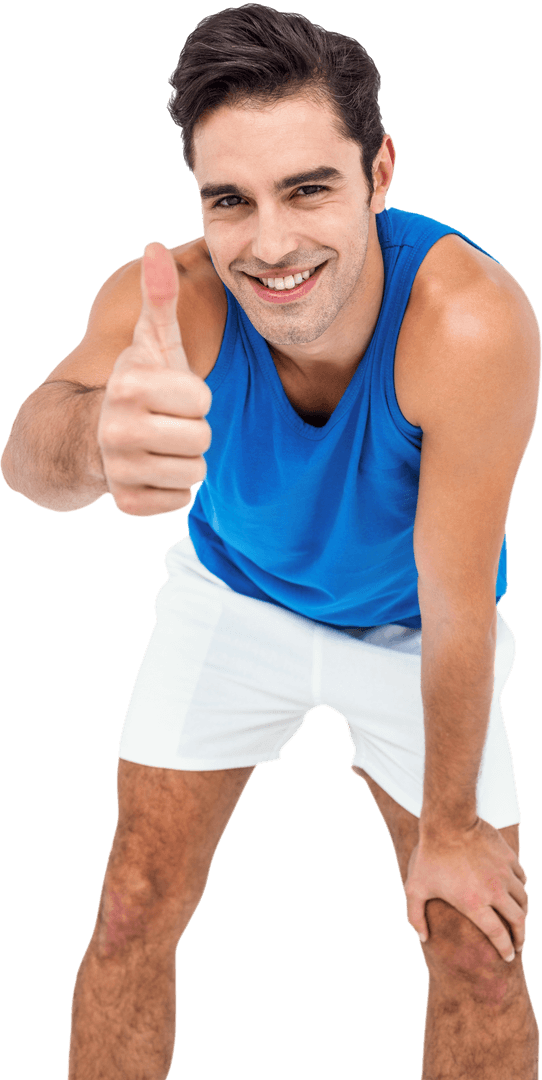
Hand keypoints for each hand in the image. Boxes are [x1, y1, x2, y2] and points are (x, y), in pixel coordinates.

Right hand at [97, 241, 211, 516]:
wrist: (93, 436)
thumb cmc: (141, 385)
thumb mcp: (152, 343)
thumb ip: (160, 298)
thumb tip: (156, 246)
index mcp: (129, 385)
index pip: (202, 399)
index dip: (193, 397)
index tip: (169, 394)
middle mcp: (117, 429)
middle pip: (202, 438)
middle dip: (191, 431)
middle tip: (166, 423)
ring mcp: (119, 470)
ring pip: (195, 472)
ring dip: (184, 460)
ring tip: (160, 446)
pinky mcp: (127, 504)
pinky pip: (180, 500)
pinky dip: (172, 489)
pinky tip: (151, 471)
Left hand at [404, 816, 528, 962]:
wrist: (448, 822)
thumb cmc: (430, 856)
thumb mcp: (415, 888)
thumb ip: (415, 916)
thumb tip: (422, 938)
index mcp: (474, 904)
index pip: (498, 936)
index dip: (506, 950)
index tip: (508, 957)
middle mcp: (494, 892)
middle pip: (519, 922)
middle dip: (521, 938)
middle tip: (519, 945)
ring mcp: (504, 874)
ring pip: (524, 901)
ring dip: (523, 914)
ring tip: (518, 920)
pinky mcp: (509, 858)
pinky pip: (522, 878)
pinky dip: (521, 889)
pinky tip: (515, 891)